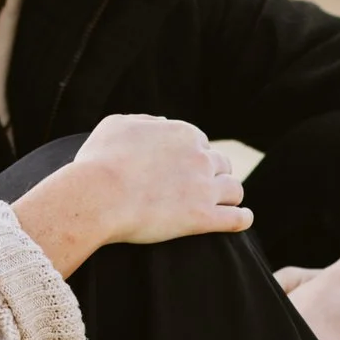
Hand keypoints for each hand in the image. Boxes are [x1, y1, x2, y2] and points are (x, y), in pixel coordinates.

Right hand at [12, 116, 252, 279]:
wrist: (97, 196)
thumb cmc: (99, 161)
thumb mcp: (117, 125)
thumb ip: (144, 120)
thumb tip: (162, 121)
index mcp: (183, 134)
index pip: (201, 143)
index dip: (194, 156)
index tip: (185, 169)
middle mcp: (200, 157)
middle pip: (221, 164)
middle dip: (213, 174)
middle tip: (203, 187)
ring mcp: (204, 188)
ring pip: (234, 189)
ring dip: (230, 195)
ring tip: (226, 204)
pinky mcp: (203, 218)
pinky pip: (237, 219)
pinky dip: (242, 218)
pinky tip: (243, 219)